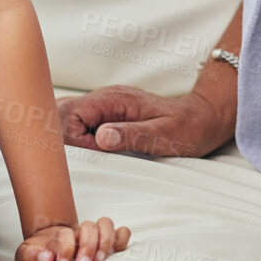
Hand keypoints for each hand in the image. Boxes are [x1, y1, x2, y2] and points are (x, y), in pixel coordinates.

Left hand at [16, 216, 131, 260]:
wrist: (48, 250)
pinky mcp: (107, 243)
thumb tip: (46, 257)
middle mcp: (79, 232)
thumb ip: (31, 255)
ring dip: (105, 240)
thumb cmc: (38, 255)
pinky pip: (122, 232)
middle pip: (89, 226)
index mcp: (61, 235)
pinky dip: (122, 238)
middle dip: (88, 245)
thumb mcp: (27, 255)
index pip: (67, 234)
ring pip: (106, 223)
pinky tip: (117, 251)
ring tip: (100, 259)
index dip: (65, 248)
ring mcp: (94, 235)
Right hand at [56, 85, 232, 157]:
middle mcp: (106, 99)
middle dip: (57, 135)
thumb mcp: (163, 136)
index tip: (86, 156)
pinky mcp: (108, 115)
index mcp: (115, 100)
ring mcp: (106, 106)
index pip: (71, 113)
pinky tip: (81, 154)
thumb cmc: (187, 128)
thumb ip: (132, 135)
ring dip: (64, 137)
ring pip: (67, 115)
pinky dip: (74, 137)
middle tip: (69, 161)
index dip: (70, 138)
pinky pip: (79, 122)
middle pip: (62, 110)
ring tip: (72, 160)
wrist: (203, 118)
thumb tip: (101, 137)